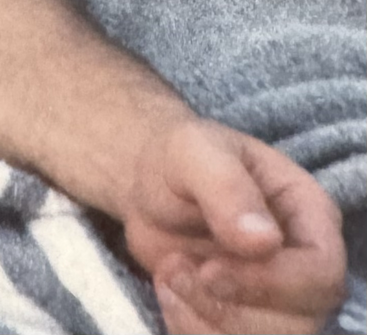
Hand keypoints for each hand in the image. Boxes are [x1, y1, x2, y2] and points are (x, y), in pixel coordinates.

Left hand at [123, 117, 344, 334]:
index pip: (321, 273)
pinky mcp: (246, 319)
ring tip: (169, 271)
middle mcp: (303, 265)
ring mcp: (278, 299)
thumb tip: (264, 240)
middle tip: (177, 267)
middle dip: (230, 306)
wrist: (148, 186)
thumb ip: (227, 187)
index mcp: (308, 215)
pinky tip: (167, 289)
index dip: (272, 283)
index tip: (210, 270)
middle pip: (300, 320)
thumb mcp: (193, 151)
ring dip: (205, 318)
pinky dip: (190, 328)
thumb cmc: (179, 161)